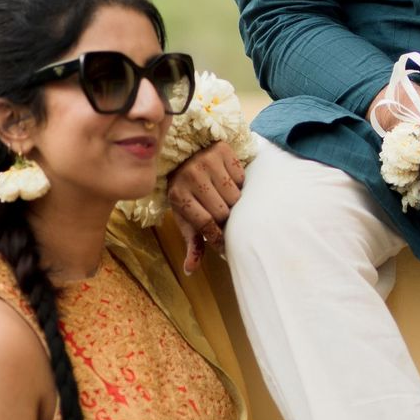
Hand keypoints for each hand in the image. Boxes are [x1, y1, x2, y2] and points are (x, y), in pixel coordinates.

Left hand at [167, 142, 246, 271]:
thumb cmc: (187, 192)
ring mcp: (206, 160)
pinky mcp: (222, 150)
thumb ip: (192, 241)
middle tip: (220, 212)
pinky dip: (238, 182)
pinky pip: (241, 177)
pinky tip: (226, 180)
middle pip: (223, 212)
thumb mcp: (185, 216)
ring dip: (233, 200)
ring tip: (222, 195)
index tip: (223, 242)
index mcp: (178, 195)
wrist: (185, 154)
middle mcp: (191, 175)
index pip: (206, 224)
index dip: (217, 236)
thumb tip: (190, 269)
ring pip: (235, 196)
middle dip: (225, 216)